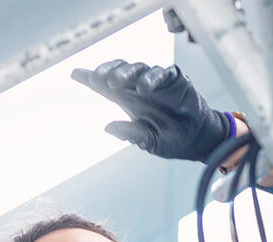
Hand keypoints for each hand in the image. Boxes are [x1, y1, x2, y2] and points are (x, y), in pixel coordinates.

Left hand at [70, 59, 231, 162]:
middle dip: (106, 72)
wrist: (198, 140)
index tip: (75, 74)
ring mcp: (157, 82)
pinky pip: (163, 72)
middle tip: (96, 79)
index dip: (90, 78)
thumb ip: (130, 134)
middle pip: (119, 72)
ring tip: (116, 83)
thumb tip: (107, 127)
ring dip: (125, 73)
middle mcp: (139, 88)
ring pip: (137, 68)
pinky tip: (144, 86)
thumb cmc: (171, 139)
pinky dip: (152, 77)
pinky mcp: (175, 80)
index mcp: (128, 101)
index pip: (105, 86)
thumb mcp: (149, 141)